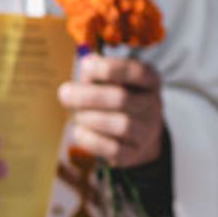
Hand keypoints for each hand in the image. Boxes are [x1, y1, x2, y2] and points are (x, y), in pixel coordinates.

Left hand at [57, 52, 167, 168]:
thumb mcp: (114, 80)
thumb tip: (86, 63)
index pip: (136, 72)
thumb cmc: (119, 100)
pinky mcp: (133, 153)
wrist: (139, 135)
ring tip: (77, 115)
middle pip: (122, 99)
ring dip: (91, 118)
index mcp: (150, 81)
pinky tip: (80, 131)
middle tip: (64, 94)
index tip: (85, 67)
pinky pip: (113, 149)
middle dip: (88, 96)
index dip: (109, 68)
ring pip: (120, 125)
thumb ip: (99, 71)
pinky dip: (91, 139)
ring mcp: (146, 131)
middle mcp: (153, 105)